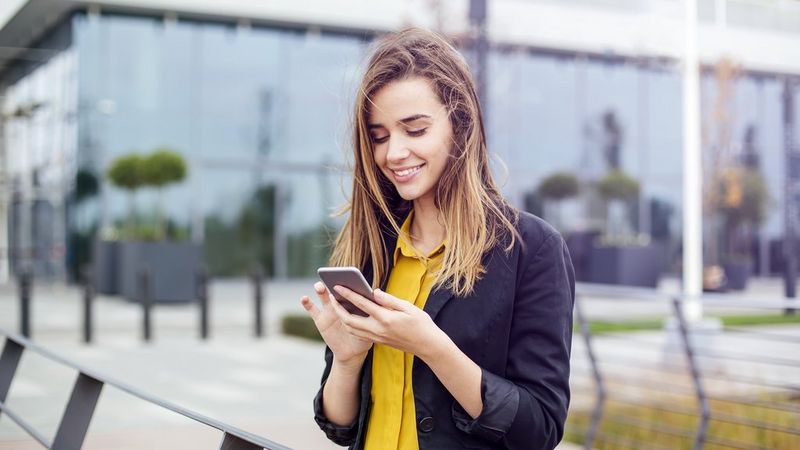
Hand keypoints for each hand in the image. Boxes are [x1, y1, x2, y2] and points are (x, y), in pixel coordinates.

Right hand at [300, 282, 372, 366]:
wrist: (353, 352)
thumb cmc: (365, 336)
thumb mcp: (371, 325)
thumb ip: (374, 311)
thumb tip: (376, 294)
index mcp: (353, 302)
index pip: (352, 289)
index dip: (351, 282)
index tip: (350, 277)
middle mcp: (341, 303)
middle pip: (336, 290)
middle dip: (334, 282)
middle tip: (333, 278)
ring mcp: (329, 311)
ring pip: (323, 296)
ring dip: (320, 289)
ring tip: (319, 286)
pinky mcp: (320, 320)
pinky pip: (312, 310)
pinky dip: (307, 303)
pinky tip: (304, 298)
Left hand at [329, 286, 446, 358]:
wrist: (427, 345)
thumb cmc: (421, 324)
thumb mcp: (408, 307)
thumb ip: (389, 299)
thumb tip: (374, 291)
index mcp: (386, 318)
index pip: (362, 304)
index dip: (348, 294)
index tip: (337, 285)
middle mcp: (378, 329)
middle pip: (349, 320)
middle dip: (337, 308)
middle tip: (332, 296)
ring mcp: (377, 337)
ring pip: (351, 329)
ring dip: (341, 317)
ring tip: (338, 305)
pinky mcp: (378, 341)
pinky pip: (358, 333)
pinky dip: (350, 324)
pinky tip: (350, 315)